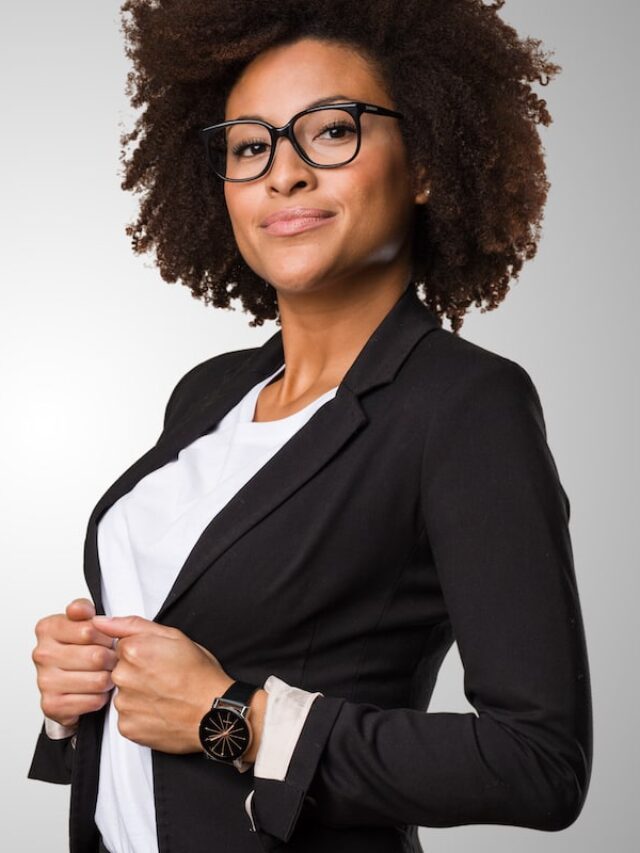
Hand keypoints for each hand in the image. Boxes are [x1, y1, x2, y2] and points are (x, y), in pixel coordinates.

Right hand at [32, 598, 116, 727]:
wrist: (66, 684)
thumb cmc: (79, 649)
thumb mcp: (83, 621)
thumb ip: (84, 609)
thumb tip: (80, 609)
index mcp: (48, 628)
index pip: (90, 630)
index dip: (106, 635)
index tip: (105, 638)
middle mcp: (43, 654)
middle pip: (97, 656)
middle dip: (111, 658)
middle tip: (110, 659)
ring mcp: (45, 680)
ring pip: (99, 680)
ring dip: (109, 679)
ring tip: (104, 674)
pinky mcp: (52, 704)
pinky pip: (93, 700)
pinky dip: (101, 697)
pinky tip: (95, 690)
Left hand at [90, 614, 234, 753]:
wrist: (213, 713)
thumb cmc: (200, 675)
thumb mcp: (175, 636)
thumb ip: (133, 625)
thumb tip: (101, 621)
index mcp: (133, 650)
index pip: (122, 646)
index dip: (142, 651)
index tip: (158, 659)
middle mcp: (123, 677)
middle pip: (119, 669)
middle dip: (137, 672)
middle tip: (163, 677)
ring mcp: (123, 704)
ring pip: (123, 693)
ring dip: (137, 693)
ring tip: (163, 695)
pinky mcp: (126, 727)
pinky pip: (126, 716)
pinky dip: (140, 714)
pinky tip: (159, 710)